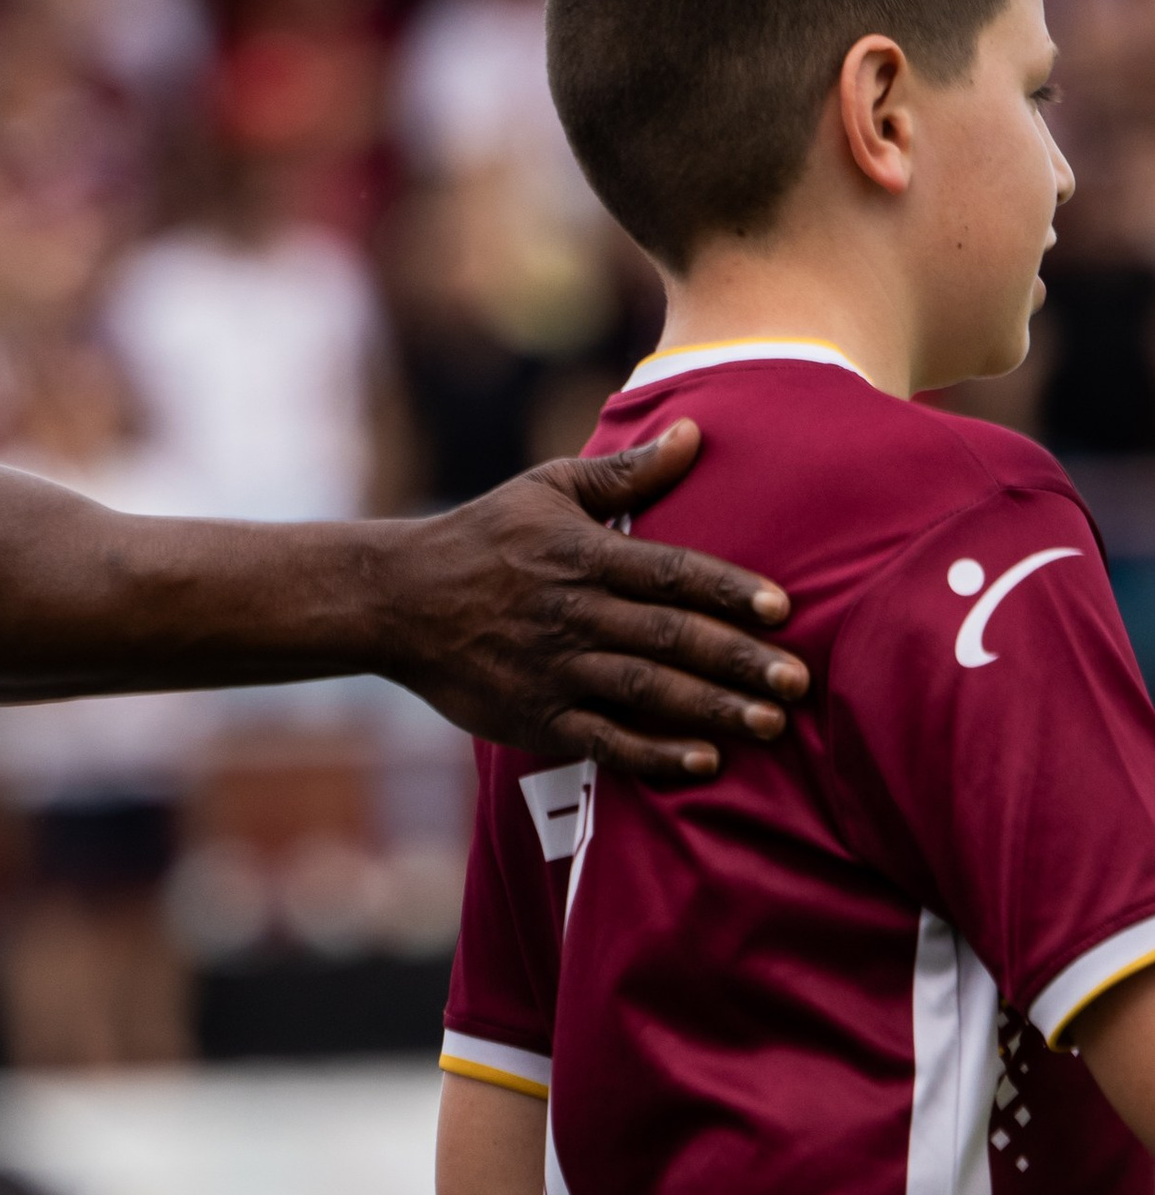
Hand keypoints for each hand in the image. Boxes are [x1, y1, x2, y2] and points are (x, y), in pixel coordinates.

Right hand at [389, 421, 808, 784]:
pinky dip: (652, 754)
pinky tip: (701, 761)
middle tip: (797, 682)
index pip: (670, 572)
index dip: (729, 590)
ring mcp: (555, 669)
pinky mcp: (535, 717)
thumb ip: (625, 472)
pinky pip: (604, 741)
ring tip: (769, 724)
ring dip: (711, 709)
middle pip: (670, 637)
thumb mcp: (547, 489)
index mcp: (583, 554)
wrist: (396, 601)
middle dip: (739, 661)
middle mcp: (575, 613)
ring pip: (646, 691)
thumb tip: (696, 433)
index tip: (783, 609)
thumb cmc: (482, 537)